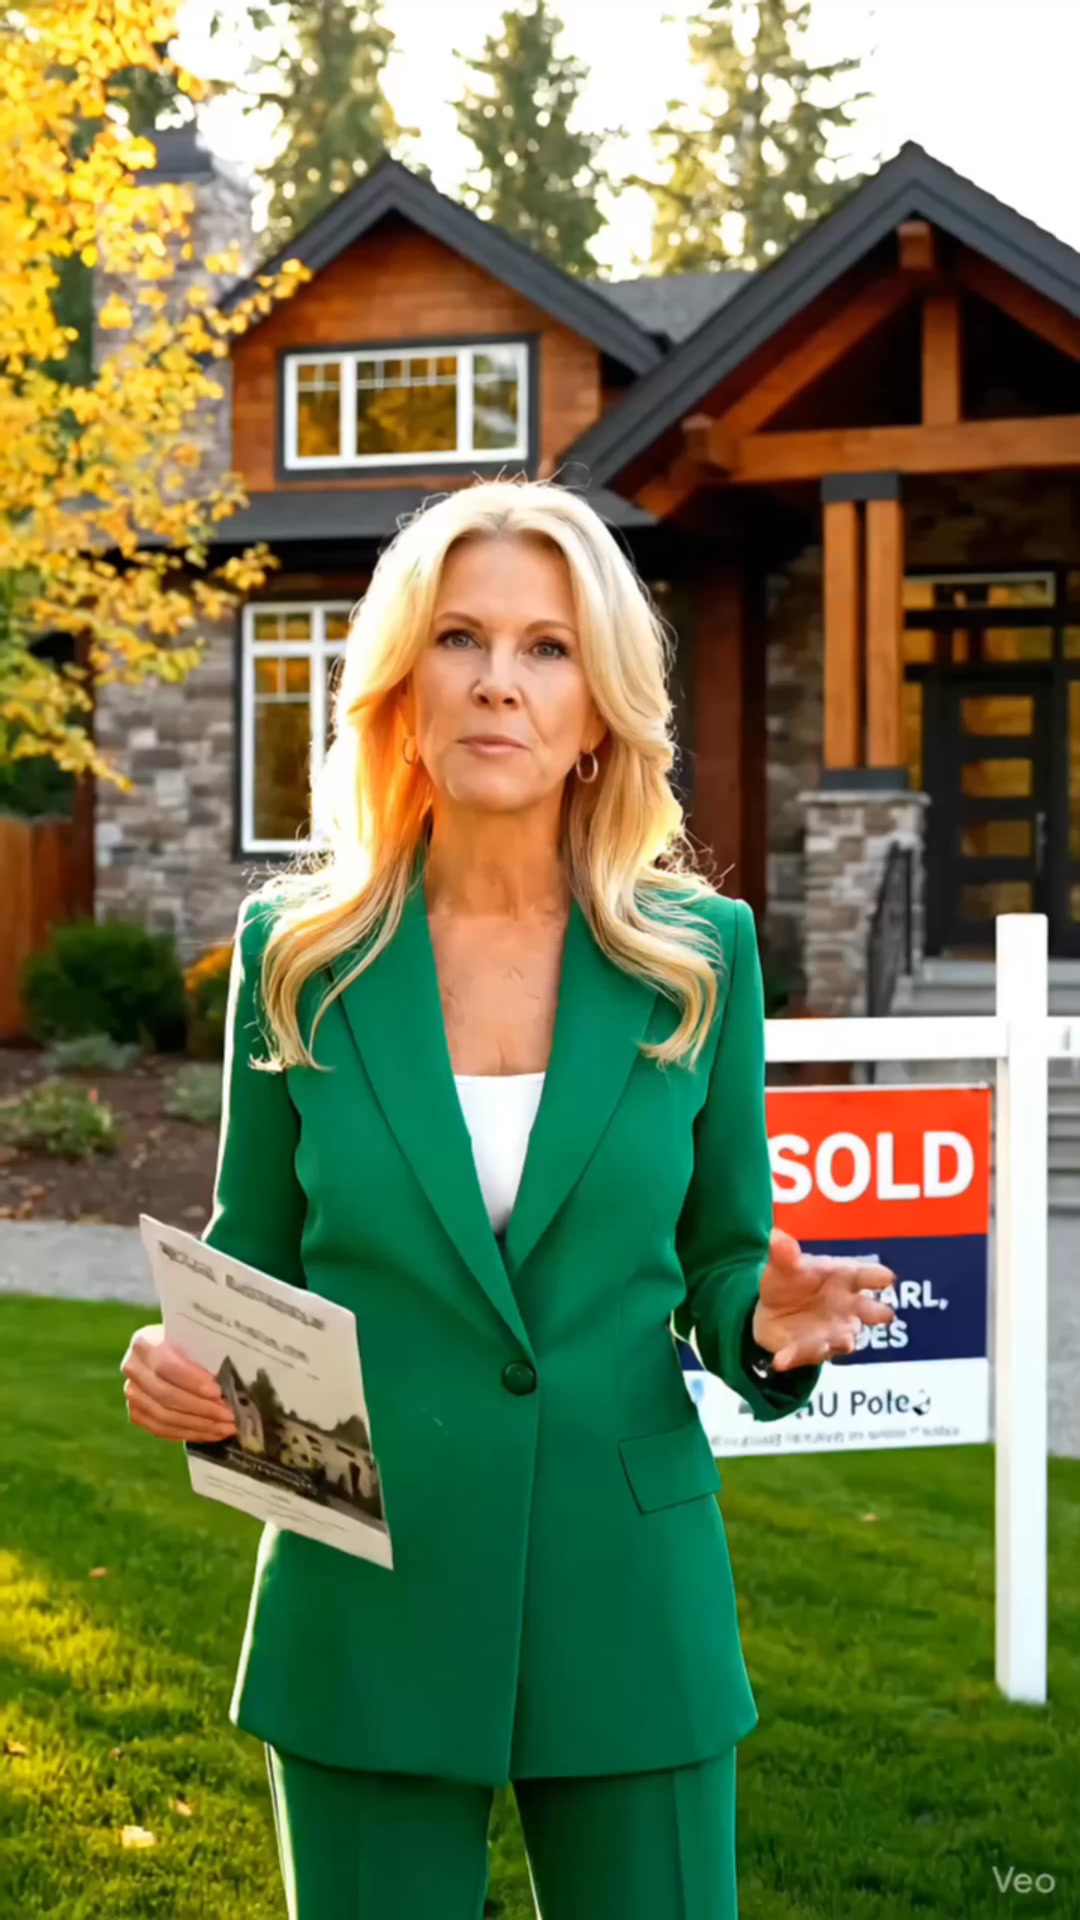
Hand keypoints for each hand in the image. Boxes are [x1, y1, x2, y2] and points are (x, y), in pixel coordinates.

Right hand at [120, 1323, 236, 1442]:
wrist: (168, 1348)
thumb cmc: (189, 1340)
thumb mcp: (197, 1338)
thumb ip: (207, 1355)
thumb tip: (230, 1380)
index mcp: (145, 1342)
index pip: (166, 1365)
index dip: (191, 1381)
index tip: (217, 1391)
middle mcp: (132, 1368)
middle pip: (165, 1394)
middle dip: (200, 1407)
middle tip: (228, 1414)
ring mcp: (132, 1393)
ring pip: (163, 1416)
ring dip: (198, 1424)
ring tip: (226, 1427)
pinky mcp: (136, 1413)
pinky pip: (160, 1429)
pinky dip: (188, 1433)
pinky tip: (211, 1433)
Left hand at [751, 1227, 896, 1371]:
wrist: (771, 1311)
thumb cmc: (791, 1281)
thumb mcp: (784, 1266)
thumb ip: (784, 1255)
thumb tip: (777, 1236)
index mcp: (843, 1279)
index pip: (865, 1275)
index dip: (877, 1276)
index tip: (887, 1278)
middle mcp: (847, 1307)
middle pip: (868, 1310)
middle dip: (875, 1312)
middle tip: (885, 1314)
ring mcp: (835, 1331)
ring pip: (843, 1338)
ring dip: (839, 1340)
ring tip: (837, 1341)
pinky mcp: (815, 1350)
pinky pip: (807, 1355)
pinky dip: (794, 1357)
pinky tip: (780, 1360)